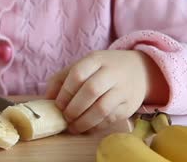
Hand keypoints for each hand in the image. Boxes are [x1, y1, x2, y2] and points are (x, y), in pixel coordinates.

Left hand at [44, 50, 167, 133]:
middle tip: (65, 117)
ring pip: (102, 108)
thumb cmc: (103, 69)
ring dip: (84, 121)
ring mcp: (123, 90)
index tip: (58, 105)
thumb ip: (62, 79)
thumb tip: (47, 99)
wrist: (139, 70)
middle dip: (74, 108)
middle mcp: (111, 73)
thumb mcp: (84, 65)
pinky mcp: (129, 106)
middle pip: (91, 91)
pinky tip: (86, 127)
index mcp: (96, 60)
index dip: (65, 92)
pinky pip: (111, 119)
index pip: (78, 73)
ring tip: (73, 127)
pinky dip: (96, 126)